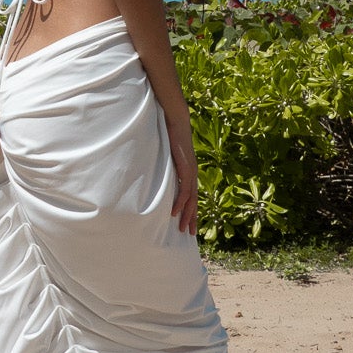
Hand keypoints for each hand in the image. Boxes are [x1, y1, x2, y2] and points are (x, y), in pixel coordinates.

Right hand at [166, 118, 198, 237]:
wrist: (176, 119)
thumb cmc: (170, 134)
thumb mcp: (167, 154)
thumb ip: (166, 165)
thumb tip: (157, 173)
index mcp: (189, 171)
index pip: (192, 195)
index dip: (191, 210)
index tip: (188, 223)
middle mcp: (192, 173)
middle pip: (195, 201)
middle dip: (192, 218)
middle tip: (189, 233)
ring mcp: (191, 171)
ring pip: (191, 199)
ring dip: (187, 215)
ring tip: (182, 228)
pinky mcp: (186, 167)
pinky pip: (184, 189)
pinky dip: (180, 202)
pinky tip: (175, 212)